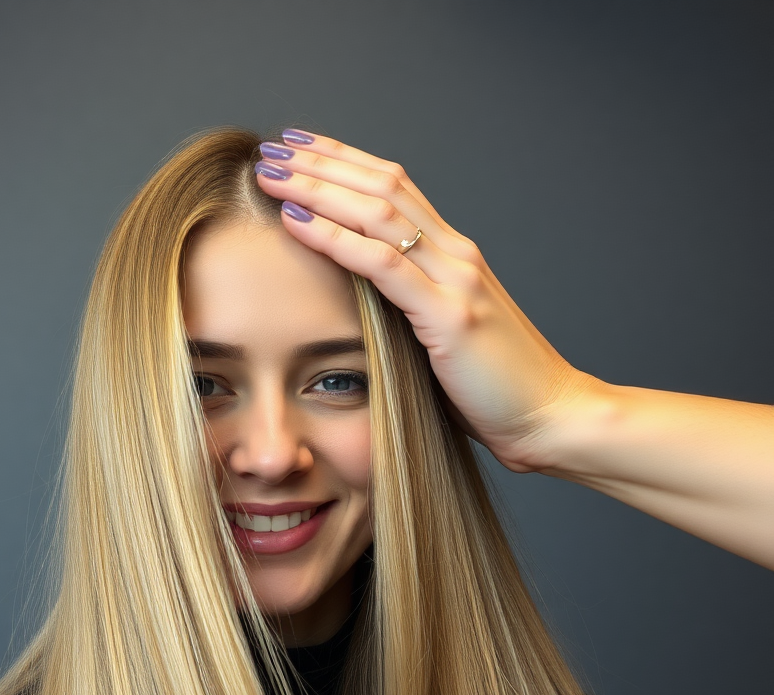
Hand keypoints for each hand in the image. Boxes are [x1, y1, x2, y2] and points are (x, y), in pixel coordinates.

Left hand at [253, 131, 593, 472]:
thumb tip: (367, 308)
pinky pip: (383, 265)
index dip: (344, 163)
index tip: (298, 149)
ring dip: (317, 188)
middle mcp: (456, 255)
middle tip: (271, 148)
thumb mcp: (446, 336)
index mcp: (454, 257)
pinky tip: (295, 222)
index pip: (393, 189)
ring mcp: (455, 280)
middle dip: (321, 162)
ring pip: (377, 213)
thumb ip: (414, 310)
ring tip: (270, 173)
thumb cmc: (496, 389)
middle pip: (381, 186)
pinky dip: (334, 239)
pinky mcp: (450, 316)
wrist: (551, 418)